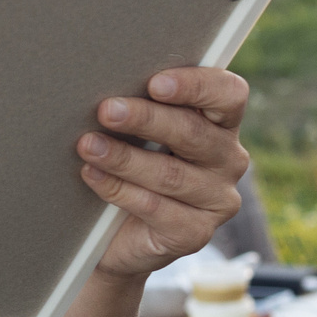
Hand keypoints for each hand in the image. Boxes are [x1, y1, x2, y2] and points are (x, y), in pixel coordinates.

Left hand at [78, 66, 251, 281]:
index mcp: (221, 124)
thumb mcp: (141, 131)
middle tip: (107, 110)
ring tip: (88, 145)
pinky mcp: (195, 233)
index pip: (229, 95)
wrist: (118, 232)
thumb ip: (141, 105)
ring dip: (123, 157)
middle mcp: (228, 160)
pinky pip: (154, 208)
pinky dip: (118, 189)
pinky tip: (92, 175)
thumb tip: (105, 82)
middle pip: (193, 133)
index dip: (196, 86)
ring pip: (169, 173)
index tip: (155, 83)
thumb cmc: (132, 163)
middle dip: (145, 119)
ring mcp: (217, 200)